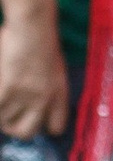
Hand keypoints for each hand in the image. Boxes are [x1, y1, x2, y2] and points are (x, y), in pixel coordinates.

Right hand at [0, 17, 67, 138]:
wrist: (33, 28)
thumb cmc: (41, 42)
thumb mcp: (54, 69)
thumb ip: (45, 90)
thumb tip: (29, 106)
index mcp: (59, 95)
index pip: (56, 127)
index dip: (41, 126)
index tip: (31, 121)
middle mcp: (45, 100)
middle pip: (26, 132)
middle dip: (13, 128)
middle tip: (6, 117)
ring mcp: (25, 96)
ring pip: (4, 121)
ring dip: (0, 112)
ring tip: (3, 95)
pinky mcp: (7, 90)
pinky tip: (0, 88)